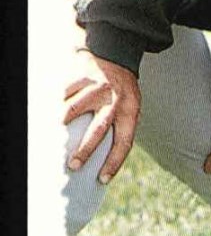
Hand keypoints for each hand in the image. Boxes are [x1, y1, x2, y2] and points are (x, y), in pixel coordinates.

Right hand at [64, 49, 140, 183]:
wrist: (118, 55)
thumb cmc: (123, 91)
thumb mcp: (131, 107)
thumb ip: (121, 127)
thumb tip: (102, 160)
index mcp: (130, 111)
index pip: (125, 142)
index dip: (114, 163)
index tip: (103, 179)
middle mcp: (115, 100)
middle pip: (98, 129)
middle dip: (85, 150)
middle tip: (73, 165)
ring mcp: (99, 88)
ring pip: (75, 108)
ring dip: (64, 122)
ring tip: (56, 134)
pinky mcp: (84, 77)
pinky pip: (66, 92)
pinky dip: (58, 102)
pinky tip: (54, 110)